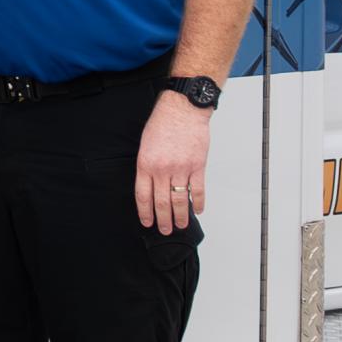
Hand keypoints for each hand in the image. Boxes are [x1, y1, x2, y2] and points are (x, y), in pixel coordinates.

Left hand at [135, 91, 210, 232]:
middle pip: (162, 202)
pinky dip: (199, 202)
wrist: (182, 110)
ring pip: (180, 200)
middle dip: (162, 219)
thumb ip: (147, 166)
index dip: (145, 212)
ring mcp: (181, 169)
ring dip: (180, 216)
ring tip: (180, 226)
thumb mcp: (145, 145)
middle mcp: (162, 169)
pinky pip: (198, 190)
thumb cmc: (163, 123)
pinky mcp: (197, 166)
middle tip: (164, 230)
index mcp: (146, 164)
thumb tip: (150, 186)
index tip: (147, 222)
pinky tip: (198, 210)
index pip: (143, 195)